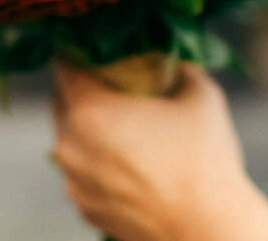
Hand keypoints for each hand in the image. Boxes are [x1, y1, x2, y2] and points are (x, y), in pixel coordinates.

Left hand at [51, 62, 267, 240]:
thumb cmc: (203, 160)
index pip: (63, 64)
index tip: (97, 46)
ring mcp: (73, 181)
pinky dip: (95, 162)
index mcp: (88, 110)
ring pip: (69, 140)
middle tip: (113, 83)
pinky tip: (128, 162)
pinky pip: (80, 173)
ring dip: (88, 128)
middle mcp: (69, 145)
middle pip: (61, 102)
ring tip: (124, 126)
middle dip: (82, 89)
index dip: (79, 50)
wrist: (206, 229)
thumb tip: (174, 57)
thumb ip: (180, 66)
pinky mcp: (84, 208)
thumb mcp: (200, 94)